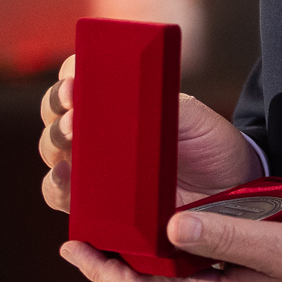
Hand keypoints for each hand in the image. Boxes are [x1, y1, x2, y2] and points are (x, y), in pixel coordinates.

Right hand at [38, 55, 265, 212]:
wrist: (228, 186)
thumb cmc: (207, 141)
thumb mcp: (190, 114)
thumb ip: (158, 101)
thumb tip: (122, 97)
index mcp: (115, 101)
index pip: (77, 79)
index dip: (68, 77)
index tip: (75, 83)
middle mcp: (96, 131)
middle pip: (55, 115)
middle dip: (56, 111)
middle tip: (74, 117)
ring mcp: (93, 168)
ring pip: (52, 153)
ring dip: (53, 146)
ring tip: (69, 146)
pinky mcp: (97, 205)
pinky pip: (64, 197)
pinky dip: (58, 188)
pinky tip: (66, 181)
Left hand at [61, 211, 281, 281]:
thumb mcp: (270, 243)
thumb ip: (219, 233)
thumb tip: (169, 226)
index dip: (99, 270)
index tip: (70, 248)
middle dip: (117, 270)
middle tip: (91, 243)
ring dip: (150, 272)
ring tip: (134, 244)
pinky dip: (181, 276)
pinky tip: (189, 256)